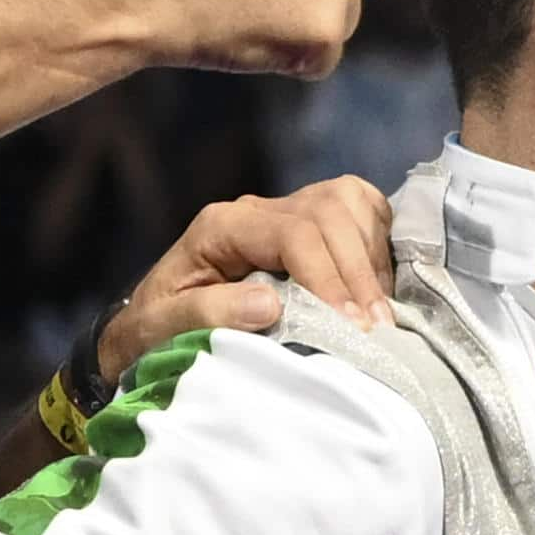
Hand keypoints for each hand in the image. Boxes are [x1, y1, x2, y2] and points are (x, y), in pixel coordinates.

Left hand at [101, 177, 396, 380]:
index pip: (293, 233)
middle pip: (330, 212)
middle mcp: (257, 210)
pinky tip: (378, 286)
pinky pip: (360, 209)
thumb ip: (207, 314)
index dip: (328, 277)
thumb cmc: (157, 331)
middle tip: (377, 330)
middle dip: (359, 272)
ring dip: (372, 259)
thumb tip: (268, 304)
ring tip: (379, 316)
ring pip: (350, 203)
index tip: (351, 325)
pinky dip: (377, 242)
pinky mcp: (309, 222)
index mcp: (221, 226)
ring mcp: (286, 210)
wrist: (155, 324)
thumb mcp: (162, 329)